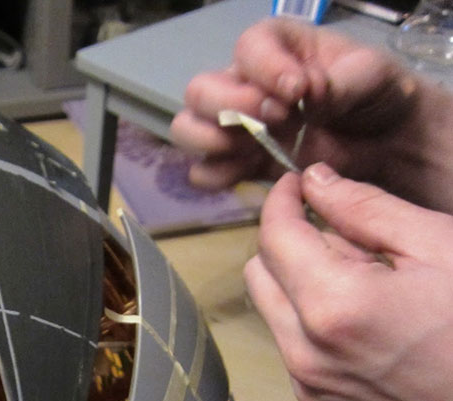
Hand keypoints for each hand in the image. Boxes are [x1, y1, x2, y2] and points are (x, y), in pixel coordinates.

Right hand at [170, 19, 452, 212]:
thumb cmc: (378, 94)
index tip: (298, 90)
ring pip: (189, 129)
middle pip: (200, 90)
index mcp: (277, 47)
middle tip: (274, 120)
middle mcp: (245, 83)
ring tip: (250, 149)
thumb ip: (340, 81)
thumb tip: (305, 91)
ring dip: (210, 141)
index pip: (248, 48)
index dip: (264, 68)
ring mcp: (237, 127)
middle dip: (228, 106)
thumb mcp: (372, 75)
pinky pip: (204, 172)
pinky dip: (216, 175)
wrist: (388, 143)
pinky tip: (247, 172)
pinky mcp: (240, 165)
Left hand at [245, 163, 452, 400]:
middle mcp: (308, 357)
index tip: (295, 185)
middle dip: (291, 247)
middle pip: (261, 277)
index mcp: (335, 307)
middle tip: (349, 240)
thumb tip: (314, 180)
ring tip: (373, 292)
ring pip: (277, 317)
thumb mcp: (438, 245)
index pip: (274, 238)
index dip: (282, 201)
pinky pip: (298, 357)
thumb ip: (365, 208)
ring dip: (306, 292)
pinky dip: (320, 335)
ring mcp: (313, 393)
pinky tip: (373, 334)